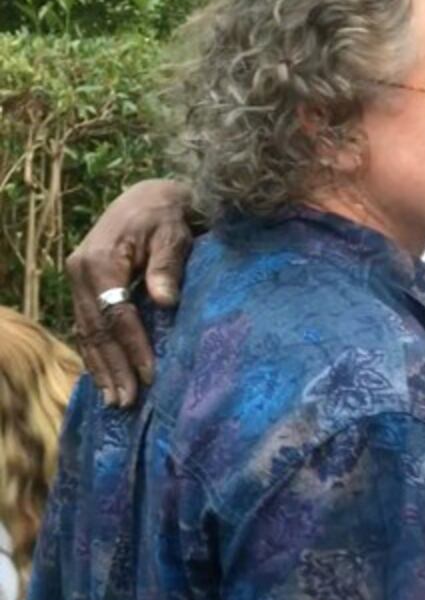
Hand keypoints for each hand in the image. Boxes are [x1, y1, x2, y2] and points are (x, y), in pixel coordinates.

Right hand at [67, 179, 194, 406]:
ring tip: (116, 401)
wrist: (147, 196)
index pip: (116, 314)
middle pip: (96, 330)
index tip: (150, 374)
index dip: (133, 346)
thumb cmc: (166, 214)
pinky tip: (104, 378)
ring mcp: (77, 281)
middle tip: (128, 402)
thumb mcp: (172, 233)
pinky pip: (86, 326)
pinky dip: (95, 354)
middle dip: (113, 368)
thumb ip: (167, 265)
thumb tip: (165, 301)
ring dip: (101, 368)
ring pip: (87, 332)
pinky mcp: (83, 287)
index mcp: (99, 261)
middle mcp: (80, 273)